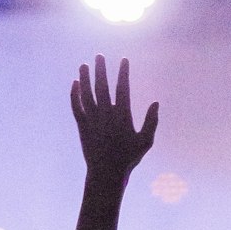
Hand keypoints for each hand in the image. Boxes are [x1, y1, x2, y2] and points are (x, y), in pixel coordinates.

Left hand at [71, 55, 158, 178]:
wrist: (106, 173)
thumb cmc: (128, 158)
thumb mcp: (145, 142)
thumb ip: (151, 122)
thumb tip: (156, 103)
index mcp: (122, 116)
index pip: (123, 88)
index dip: (123, 73)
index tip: (123, 60)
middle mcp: (106, 114)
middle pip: (102, 86)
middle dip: (101, 70)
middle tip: (99, 56)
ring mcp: (92, 119)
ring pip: (86, 93)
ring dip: (85, 77)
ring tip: (84, 65)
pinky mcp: (82, 126)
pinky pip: (76, 106)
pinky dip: (74, 94)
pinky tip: (75, 83)